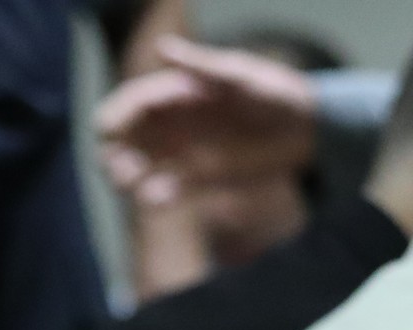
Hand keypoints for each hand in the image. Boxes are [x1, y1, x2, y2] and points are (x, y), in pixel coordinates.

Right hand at [98, 39, 318, 207]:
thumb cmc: (275, 92)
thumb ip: (202, 66)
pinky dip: (157, 197)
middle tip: (120, 171)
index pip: (132, 103)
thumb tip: (163, 48)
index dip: (114, 117)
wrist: (306, 129)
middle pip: (126, 138)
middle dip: (113, 154)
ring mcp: (185, 151)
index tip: (106, 134)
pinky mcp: (201, 177)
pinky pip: (168, 190)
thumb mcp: (241, 76)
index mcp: (177, 91)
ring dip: (128, 179)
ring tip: (134, 189)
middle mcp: (174, 121)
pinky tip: (160, 199)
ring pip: (140, 166)